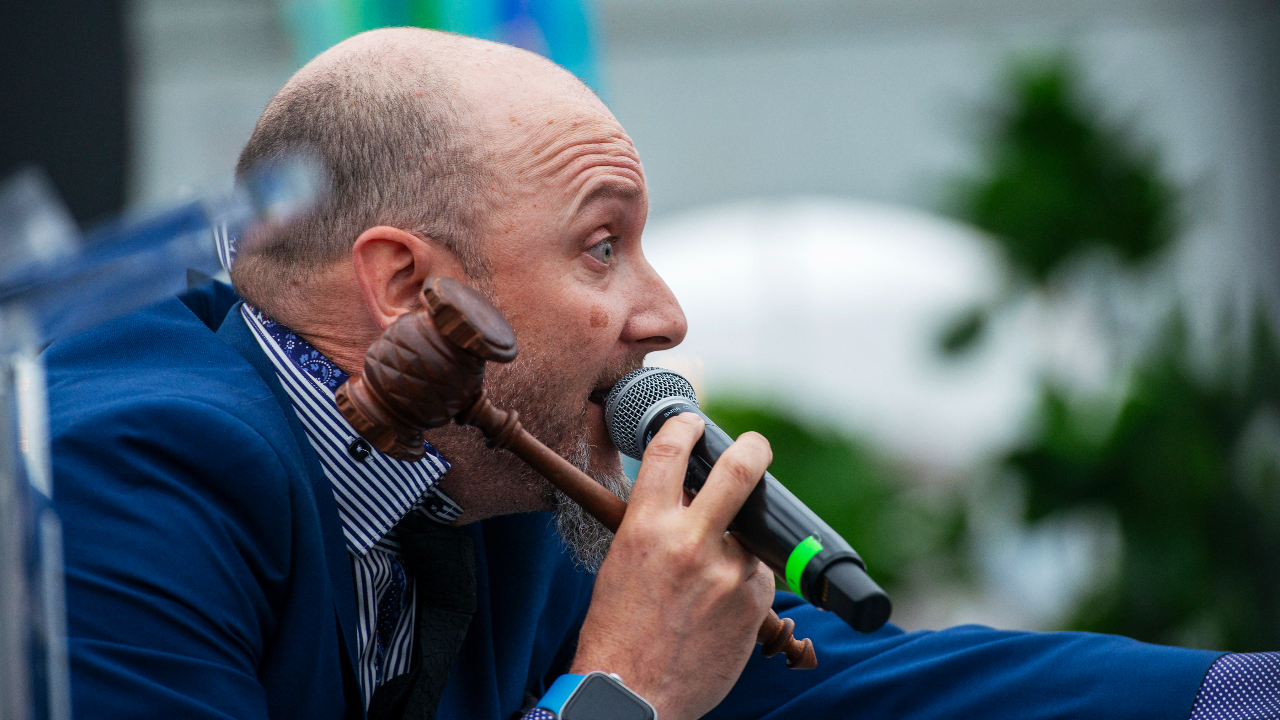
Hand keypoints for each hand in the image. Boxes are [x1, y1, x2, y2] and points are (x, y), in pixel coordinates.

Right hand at [570, 413, 775, 719]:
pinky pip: (758, 579)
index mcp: (646, 528)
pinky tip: (717, 611)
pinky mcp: (752, 604)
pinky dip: (743, 586)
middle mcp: (690, 543)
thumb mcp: (622, 563)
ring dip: (738, 548)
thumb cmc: (617, 633)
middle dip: (754, 450)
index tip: (694, 423)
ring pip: (749, 537)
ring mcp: (726, 573)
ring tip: (709, 582)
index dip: (686, 426)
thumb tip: (683, 500)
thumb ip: (655, 527)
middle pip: (739, 472)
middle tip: (756, 447)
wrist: (632, 694)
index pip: (669, 452)